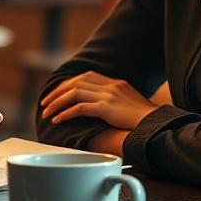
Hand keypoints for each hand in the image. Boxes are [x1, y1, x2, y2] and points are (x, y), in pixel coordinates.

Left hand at [40, 71, 155, 130]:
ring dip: (57, 103)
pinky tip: (58, 119)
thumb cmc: (144, 120)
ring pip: (74, 93)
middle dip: (57, 92)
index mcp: (114, 82)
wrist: (156, 124)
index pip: (85, 76)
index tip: (57, 92)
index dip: (68, 84)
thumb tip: (102, 107)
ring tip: (46, 112)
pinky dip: (66, 113)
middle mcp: (110, 85)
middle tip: (44, 103)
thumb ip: (115, 100)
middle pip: (76, 83)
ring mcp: (108, 95)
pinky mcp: (106, 108)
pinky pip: (80, 108)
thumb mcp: (129, 103)